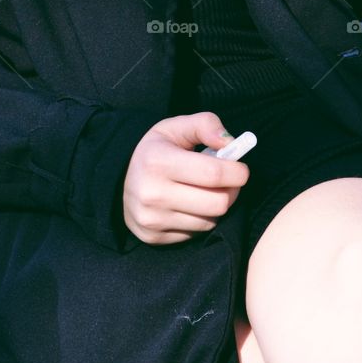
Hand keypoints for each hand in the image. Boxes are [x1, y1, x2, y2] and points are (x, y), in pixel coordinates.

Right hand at [122, 112, 249, 245]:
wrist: (119, 177)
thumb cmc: (156, 149)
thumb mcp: (176, 127)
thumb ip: (205, 125)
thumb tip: (230, 143)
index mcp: (159, 161)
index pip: (213, 174)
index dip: (237, 172)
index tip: (241, 168)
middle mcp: (153, 194)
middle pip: (217, 203)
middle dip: (232, 191)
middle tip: (230, 181)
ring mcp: (152, 220)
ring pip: (209, 221)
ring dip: (217, 206)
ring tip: (208, 190)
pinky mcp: (153, 238)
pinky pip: (195, 233)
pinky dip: (201, 220)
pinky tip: (192, 205)